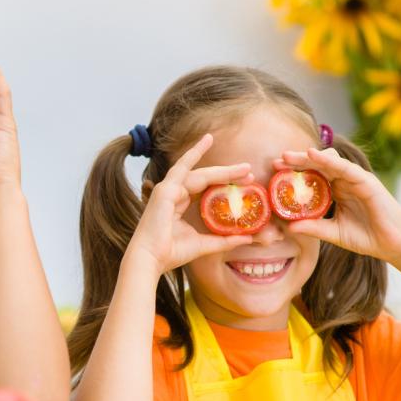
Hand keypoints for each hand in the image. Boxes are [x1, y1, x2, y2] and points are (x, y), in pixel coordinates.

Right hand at [126, 134, 253, 276]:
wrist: (151, 259)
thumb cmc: (170, 253)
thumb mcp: (203, 244)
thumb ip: (224, 240)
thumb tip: (248, 237)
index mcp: (179, 203)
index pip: (205, 187)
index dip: (225, 182)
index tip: (246, 181)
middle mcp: (173, 193)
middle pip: (205, 178)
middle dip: (228, 174)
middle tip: (249, 171)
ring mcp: (168, 189)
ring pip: (200, 173)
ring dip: (222, 170)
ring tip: (244, 167)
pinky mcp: (166, 189)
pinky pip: (184, 167)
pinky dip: (194, 153)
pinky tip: (207, 142)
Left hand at [277, 147, 400, 264]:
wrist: (393, 245)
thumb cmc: (367, 237)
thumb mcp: (334, 233)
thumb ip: (313, 228)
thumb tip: (288, 227)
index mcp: (336, 191)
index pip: (312, 176)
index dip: (293, 172)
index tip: (273, 171)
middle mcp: (344, 181)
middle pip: (317, 165)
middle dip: (296, 161)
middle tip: (275, 161)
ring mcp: (355, 179)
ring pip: (329, 161)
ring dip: (307, 157)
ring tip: (288, 156)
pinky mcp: (366, 180)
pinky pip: (344, 167)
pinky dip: (328, 160)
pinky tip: (312, 155)